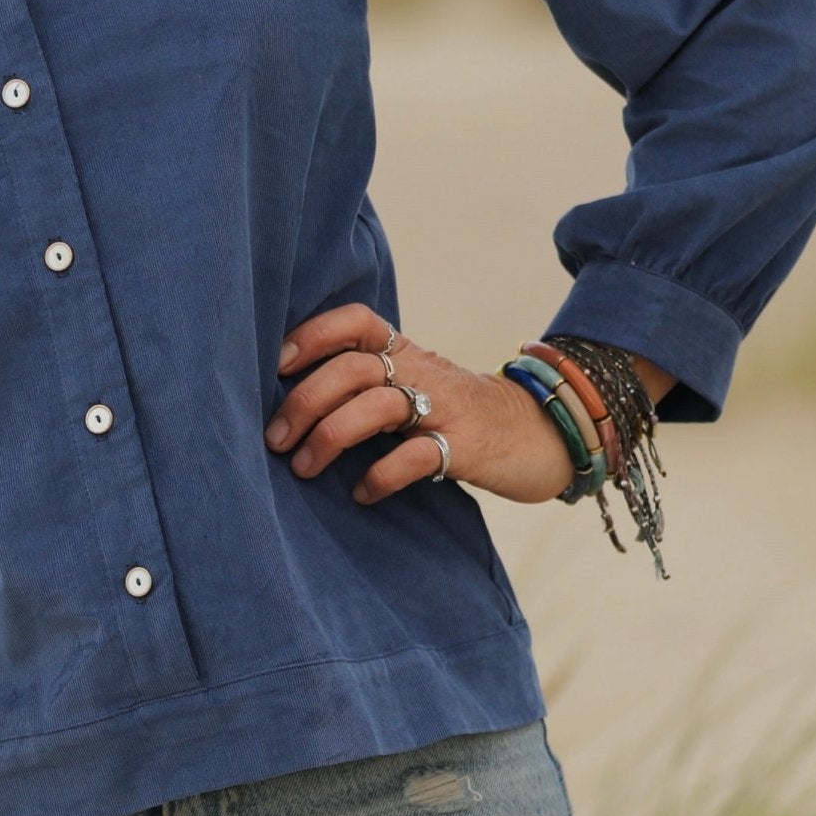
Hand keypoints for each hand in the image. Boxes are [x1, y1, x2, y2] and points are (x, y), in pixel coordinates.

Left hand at [264, 303, 573, 506]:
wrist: (541, 433)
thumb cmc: (456, 412)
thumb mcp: (413, 383)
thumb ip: (365, 384)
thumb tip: (287, 403)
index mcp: (404, 351)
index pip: (355, 322)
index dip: (312, 336)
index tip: (276, 365)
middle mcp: (420, 371)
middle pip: (353, 368)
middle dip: (304, 401)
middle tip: (274, 440)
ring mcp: (445, 407)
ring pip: (378, 406)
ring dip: (330, 436)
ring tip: (303, 468)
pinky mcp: (467, 446)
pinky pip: (418, 456)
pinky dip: (382, 474)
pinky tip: (361, 494)